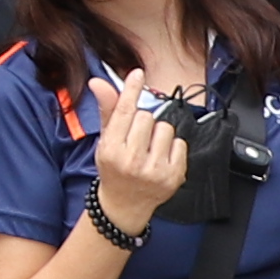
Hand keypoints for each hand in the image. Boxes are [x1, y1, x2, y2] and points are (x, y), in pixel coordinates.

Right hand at [89, 73, 192, 236]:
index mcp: (111, 150)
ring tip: (149, 149)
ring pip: (165, 128)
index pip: (124, 112)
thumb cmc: (114, 168)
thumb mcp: (105, 141)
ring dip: (159, 134)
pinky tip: (161, 158)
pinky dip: (173, 148)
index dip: (131, 90)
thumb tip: (99, 82)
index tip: (137, 74)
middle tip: (137, 138)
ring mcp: (154, 170)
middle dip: (143, 122)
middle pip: (146, 117)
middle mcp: (131, 161)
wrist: (125, 204)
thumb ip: (107, 111)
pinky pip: (180, 143)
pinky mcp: (173, 176)